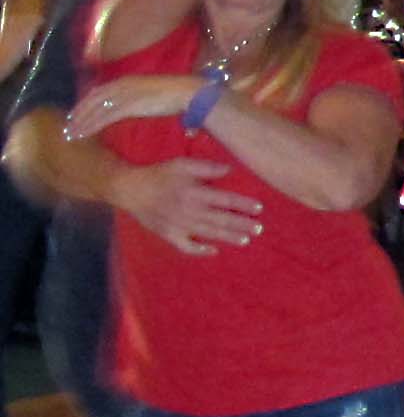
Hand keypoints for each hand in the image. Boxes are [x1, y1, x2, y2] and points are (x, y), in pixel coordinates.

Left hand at [65, 75, 199, 140]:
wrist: (189, 93)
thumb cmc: (177, 95)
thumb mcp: (153, 93)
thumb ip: (141, 99)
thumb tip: (139, 106)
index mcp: (127, 81)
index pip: (99, 92)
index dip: (85, 104)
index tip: (77, 115)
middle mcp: (121, 85)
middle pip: (92, 99)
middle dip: (78, 113)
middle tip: (68, 127)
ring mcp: (124, 95)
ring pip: (95, 108)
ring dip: (81, 121)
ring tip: (71, 134)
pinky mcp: (129, 105)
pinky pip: (105, 117)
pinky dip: (91, 125)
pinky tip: (84, 133)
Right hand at [113, 157, 263, 255]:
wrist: (129, 189)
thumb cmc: (158, 174)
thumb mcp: (181, 164)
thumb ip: (206, 167)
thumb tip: (230, 170)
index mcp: (193, 192)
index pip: (224, 200)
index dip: (243, 205)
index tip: (259, 209)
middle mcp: (188, 211)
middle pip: (220, 220)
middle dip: (242, 225)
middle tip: (259, 229)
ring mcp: (179, 226)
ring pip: (208, 234)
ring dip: (228, 238)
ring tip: (246, 240)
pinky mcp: (169, 236)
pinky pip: (186, 247)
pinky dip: (200, 251)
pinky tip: (214, 251)